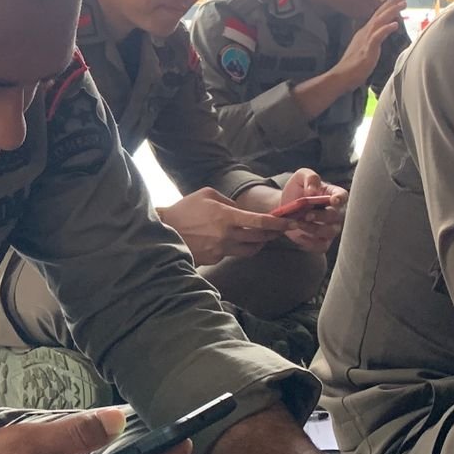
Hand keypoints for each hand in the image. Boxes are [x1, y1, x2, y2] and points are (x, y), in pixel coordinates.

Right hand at [159, 187, 293, 265]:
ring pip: (249, 250)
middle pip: (259, 238)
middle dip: (272, 234)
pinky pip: (232, 254)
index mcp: (226, 217)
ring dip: (258, 244)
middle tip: (277, 230)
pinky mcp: (214, 259)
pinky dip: (236, 248)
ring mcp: (221, 250)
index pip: (260, 222)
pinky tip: (229, 242)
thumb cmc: (185, 209)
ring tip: (258, 237)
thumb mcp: (207, 194)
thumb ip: (229, 202)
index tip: (290, 223)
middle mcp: (227, 235)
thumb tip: (241, 211)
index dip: (278, 223)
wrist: (163, 231)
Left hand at [278, 169, 346, 252]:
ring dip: (314, 229)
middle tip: (306, 215)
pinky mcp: (322, 241)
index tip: (333, 200)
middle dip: (321, 216)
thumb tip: (313, 191)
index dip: (340, 199)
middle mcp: (337, 212)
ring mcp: (331, 228)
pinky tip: (299, 236)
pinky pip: (321, 246)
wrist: (284, 207)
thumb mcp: (301, 177)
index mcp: (334, 194)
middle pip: (336, 216)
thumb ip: (310, 178)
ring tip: (297, 223)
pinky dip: (310, 243)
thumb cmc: (297, 190)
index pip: (343, 196)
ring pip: (329, 232)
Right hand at [329, 0, 407, 90]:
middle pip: (379, 14)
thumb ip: (373, 40)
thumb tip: (381, 34)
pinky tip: (394, 24)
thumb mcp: (365, 48)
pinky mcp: (367, 49)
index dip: (388, 5)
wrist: (341, 76)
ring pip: (379, 21)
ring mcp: (365, 40)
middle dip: (392, 3)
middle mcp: (365, 32)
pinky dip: (385, 29)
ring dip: (391, 12)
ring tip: (403, 4)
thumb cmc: (353, 66)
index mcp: (365, 32)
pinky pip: (377, 37)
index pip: (377, 15)